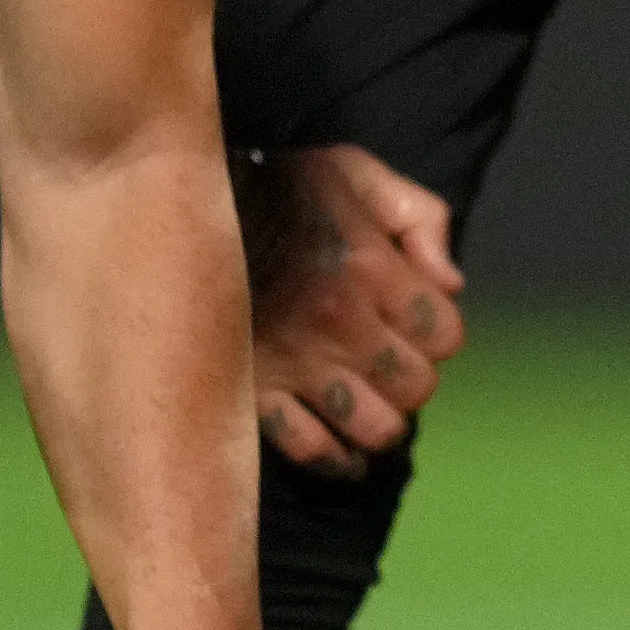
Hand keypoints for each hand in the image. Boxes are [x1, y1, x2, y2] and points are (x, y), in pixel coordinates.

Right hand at [246, 144, 463, 469]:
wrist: (178, 204)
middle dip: (411, 378)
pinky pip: (311, 448)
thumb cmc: (276, 187)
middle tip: (386, 364)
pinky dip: (334, 458)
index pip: (445, 336)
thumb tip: (451, 283)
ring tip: (364, 401)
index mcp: (371, 268)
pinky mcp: (255, 393)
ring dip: (379, 420)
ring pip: (375, 428)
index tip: (413, 325)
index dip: (436, 334)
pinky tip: (341, 448)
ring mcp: (297, 365)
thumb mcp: (354, 171)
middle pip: (416, 388)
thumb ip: (418, 215)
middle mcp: (341, 324)